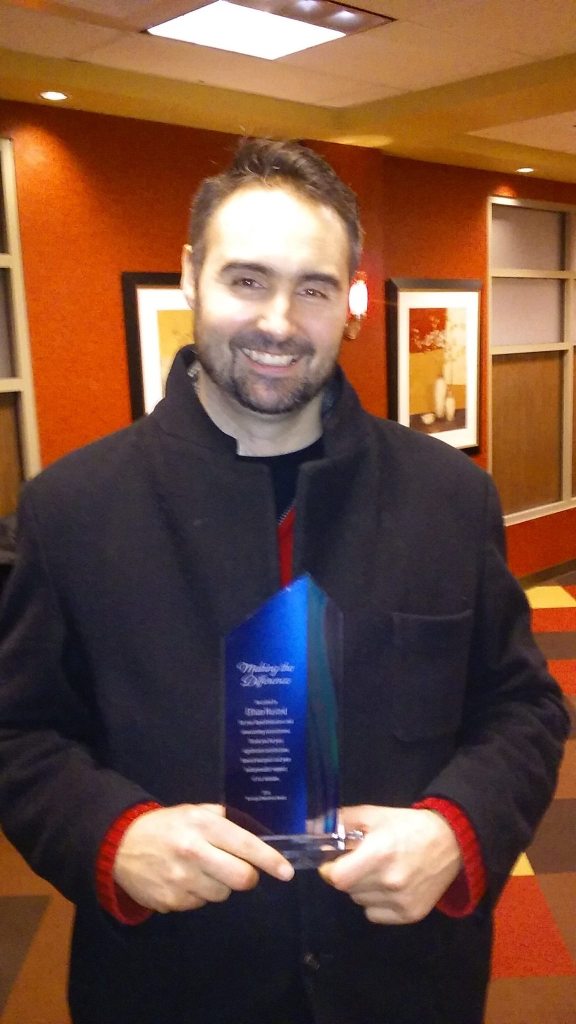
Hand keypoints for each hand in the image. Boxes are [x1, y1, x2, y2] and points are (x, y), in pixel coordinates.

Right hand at [113, 803, 293, 912]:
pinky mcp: (171, 902)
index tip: (286, 872)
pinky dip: (198, 895)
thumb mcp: (192, 811)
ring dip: (220, 886)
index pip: (246, 845)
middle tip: (240, 870)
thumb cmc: (164, 825)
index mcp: (202, 825)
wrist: (118, 845)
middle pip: (242, 879)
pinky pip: (199, 904)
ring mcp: (181, 880)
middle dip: (247, 877)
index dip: (270, 860)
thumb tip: (254, 831)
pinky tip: (184, 880)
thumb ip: (221, 819)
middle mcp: (194, 852)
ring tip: (203, 871)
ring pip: (222, 894)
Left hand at [319, 805, 461, 924]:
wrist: (450, 842)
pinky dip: (376, 902)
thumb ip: (341, 821)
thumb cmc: (408, 826)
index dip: (330, 870)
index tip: (333, 862)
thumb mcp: (374, 814)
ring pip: (360, 901)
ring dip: (362, 888)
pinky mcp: (411, 915)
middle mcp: (390, 882)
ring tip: (379, 871)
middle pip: (347, 889)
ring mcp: (401, 901)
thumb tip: (312, 827)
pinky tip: (390, 886)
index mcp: (379, 854)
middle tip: (361, 861)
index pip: (337, 878)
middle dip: (348, 875)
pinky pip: (375, 914)